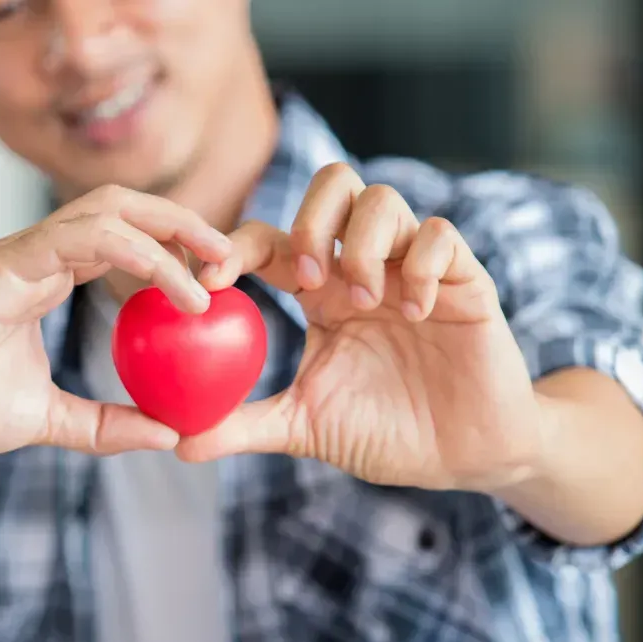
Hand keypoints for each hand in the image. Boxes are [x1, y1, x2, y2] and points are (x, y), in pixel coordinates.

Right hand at [0, 185, 232, 456]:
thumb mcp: (50, 419)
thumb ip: (106, 423)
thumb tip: (167, 432)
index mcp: (47, 277)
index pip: (123, 240)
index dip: (173, 249)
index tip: (216, 282)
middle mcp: (38, 254)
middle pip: (126, 208)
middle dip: (184, 223)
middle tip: (232, 257)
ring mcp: (21, 253)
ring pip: (110, 209)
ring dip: (172, 229)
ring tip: (215, 266)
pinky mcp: (5, 263)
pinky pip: (83, 237)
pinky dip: (138, 253)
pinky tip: (176, 286)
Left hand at [179, 162, 542, 492]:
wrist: (462, 454)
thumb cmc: (383, 431)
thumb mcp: (303, 427)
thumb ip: (243, 425)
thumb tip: (178, 443)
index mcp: (320, 293)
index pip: (271, 240)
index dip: (233, 247)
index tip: (209, 282)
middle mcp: (364, 268)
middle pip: (332, 185)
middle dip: (310, 222)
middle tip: (307, 280)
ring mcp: (414, 268)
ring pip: (383, 200)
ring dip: (364, 247)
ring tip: (366, 303)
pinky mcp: (465, 280)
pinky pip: (442, 236)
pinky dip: (422, 265)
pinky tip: (416, 313)